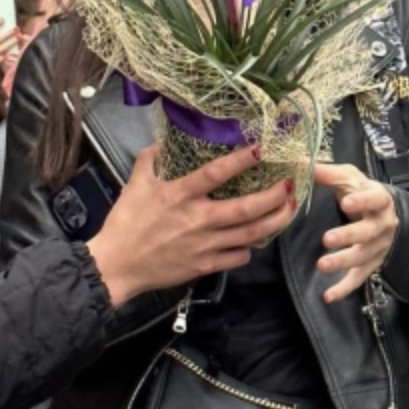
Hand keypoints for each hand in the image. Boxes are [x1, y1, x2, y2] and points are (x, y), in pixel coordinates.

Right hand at [87, 146, 293, 304]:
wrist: (117, 266)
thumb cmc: (125, 224)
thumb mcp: (134, 185)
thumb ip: (149, 160)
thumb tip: (161, 143)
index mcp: (180, 195)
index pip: (217, 173)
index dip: (242, 160)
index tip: (263, 148)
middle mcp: (198, 219)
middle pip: (247, 208)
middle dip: (274, 196)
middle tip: (292, 184)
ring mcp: (205, 245)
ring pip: (250, 234)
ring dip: (274, 221)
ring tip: (289, 209)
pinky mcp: (205, 265)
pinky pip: (238, 256)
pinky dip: (250, 247)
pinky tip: (255, 239)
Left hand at [312, 162, 398, 302]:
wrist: (389, 215)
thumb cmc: (363, 193)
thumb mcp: (350, 178)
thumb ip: (327, 173)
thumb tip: (297, 162)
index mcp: (378, 200)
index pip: (374, 199)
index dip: (362, 201)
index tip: (346, 202)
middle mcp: (382, 225)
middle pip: (368, 232)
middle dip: (348, 236)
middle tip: (327, 239)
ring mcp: (377, 247)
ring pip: (362, 257)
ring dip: (342, 262)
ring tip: (322, 265)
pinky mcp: (371, 264)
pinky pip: (358, 278)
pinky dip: (344, 289)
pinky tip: (328, 296)